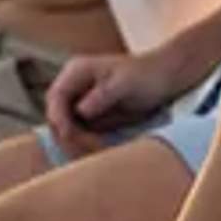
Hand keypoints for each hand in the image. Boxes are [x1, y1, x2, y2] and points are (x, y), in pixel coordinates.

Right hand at [45, 49, 181, 156]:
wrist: (164, 79)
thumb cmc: (146, 75)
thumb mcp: (125, 83)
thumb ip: (102, 95)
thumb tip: (80, 111)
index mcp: (77, 71)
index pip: (55, 96)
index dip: (58, 117)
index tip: (69, 135)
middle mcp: (73, 86)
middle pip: (55, 116)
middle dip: (68, 134)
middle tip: (90, 147)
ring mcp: (79, 102)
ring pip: (65, 130)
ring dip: (77, 143)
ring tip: (99, 149)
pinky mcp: (89, 118)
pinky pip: (80, 135)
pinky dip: (86, 145)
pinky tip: (101, 149)